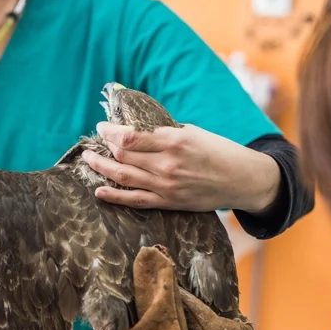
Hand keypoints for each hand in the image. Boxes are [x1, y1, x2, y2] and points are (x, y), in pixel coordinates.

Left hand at [83, 122, 280, 212]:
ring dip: (101, 168)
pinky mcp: (168, 202)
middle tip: (91, 145)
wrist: (242, 180)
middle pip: (123, 155)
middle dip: (102, 148)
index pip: (130, 136)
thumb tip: (135, 130)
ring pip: (123, 176)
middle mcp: (166, 164)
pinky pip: (135, 200)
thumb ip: (164, 132)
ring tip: (88, 161)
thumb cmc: (218, 151)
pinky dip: (114, 196)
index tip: (101, 127)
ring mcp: (166, 185)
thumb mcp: (193, 132)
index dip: (110, 132)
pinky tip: (99, 191)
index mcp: (174, 141)